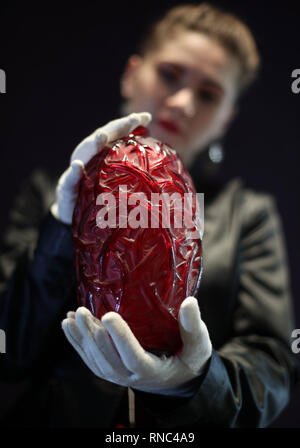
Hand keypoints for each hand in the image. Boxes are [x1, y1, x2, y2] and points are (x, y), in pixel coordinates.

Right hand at [51, 112, 151, 223]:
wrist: (73, 218)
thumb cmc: (100, 201)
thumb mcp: (117, 187)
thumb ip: (132, 175)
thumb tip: (162, 168)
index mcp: (103, 155)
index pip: (117, 135)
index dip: (130, 125)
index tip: (146, 117)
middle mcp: (89, 158)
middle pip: (102, 138)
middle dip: (116, 127)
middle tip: (130, 120)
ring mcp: (77, 170)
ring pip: (85, 153)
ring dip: (93, 143)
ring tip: (102, 136)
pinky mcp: (67, 187)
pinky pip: (70, 179)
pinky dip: (74, 172)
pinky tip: (78, 166)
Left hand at [61, 297, 211, 394]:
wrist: (176, 379)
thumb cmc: (188, 359)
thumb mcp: (198, 346)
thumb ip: (193, 327)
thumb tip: (190, 302)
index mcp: (152, 371)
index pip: (133, 355)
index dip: (120, 337)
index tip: (108, 315)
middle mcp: (131, 377)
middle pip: (107, 358)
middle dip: (92, 335)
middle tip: (82, 311)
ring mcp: (117, 375)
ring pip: (95, 360)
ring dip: (81, 338)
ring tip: (71, 317)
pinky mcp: (109, 370)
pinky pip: (90, 359)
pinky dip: (77, 343)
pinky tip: (68, 325)